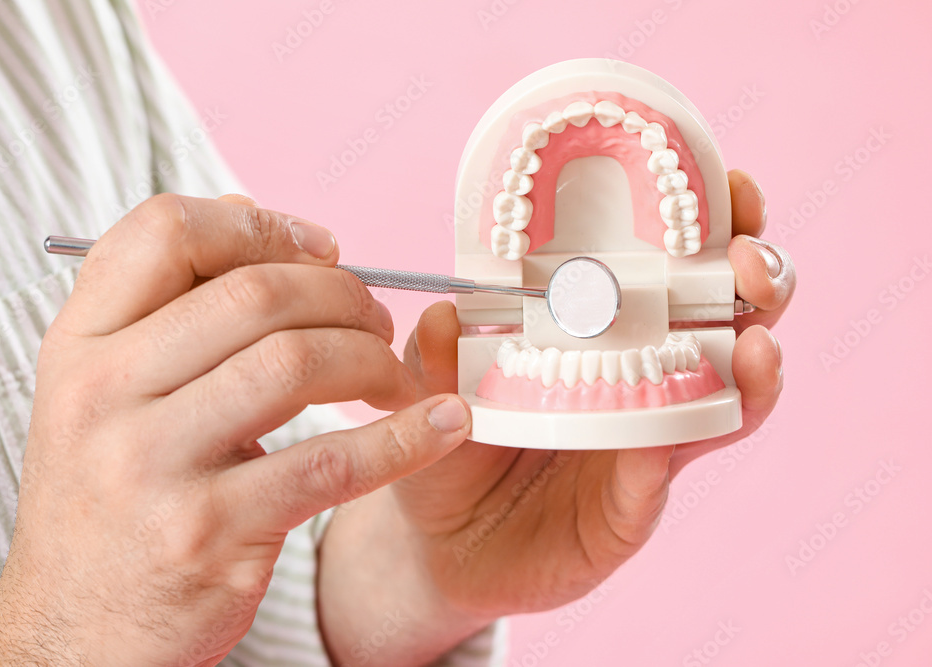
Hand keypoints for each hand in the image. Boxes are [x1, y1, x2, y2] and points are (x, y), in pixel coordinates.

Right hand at [0, 194, 470, 665]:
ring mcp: (153, 465)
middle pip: (254, 293)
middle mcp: (104, 395)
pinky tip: (441, 424)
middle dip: (341, 294)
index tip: (324, 249)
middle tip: (377, 318)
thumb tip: (249, 210)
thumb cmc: (108, 500)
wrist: (77, 630)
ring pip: (294, 363)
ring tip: (390, 376)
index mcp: (79, 346)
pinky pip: (331, 463)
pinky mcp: (209, 532)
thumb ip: (169, 303)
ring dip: (370, 358)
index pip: (164, 231)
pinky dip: (403, 437)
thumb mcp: (105, 394)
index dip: (261, 224)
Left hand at [318, 170, 794, 664]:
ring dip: (754, 364)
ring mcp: (648, 439)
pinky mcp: (634, 503)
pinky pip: (667, 468)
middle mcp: (641, 376)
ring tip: (754, 343)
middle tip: (750, 260)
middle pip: (728, 318)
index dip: (707, 223)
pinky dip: (683, 441)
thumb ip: (436, 357)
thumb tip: (444, 314)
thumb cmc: (447, 445)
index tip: (723, 187)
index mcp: (598, 329)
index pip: (667, 264)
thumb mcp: (430, 392)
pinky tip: (682, 422)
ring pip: (730, 394)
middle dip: (757, 280)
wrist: (441, 546)